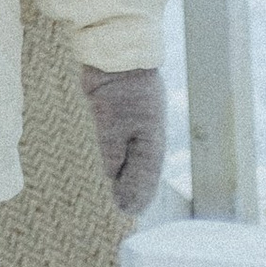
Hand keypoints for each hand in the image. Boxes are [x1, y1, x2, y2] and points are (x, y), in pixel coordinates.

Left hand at [82, 63, 166, 216]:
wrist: (117, 56)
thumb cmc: (120, 89)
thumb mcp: (114, 124)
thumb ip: (113, 151)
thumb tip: (113, 176)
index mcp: (151, 138)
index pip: (147, 173)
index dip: (140, 192)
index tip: (131, 210)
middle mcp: (147, 134)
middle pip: (144, 168)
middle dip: (137, 189)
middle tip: (127, 210)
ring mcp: (135, 125)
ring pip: (135, 158)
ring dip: (129, 178)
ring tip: (123, 199)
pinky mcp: (120, 115)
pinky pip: (123, 145)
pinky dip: (121, 160)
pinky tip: (116, 172)